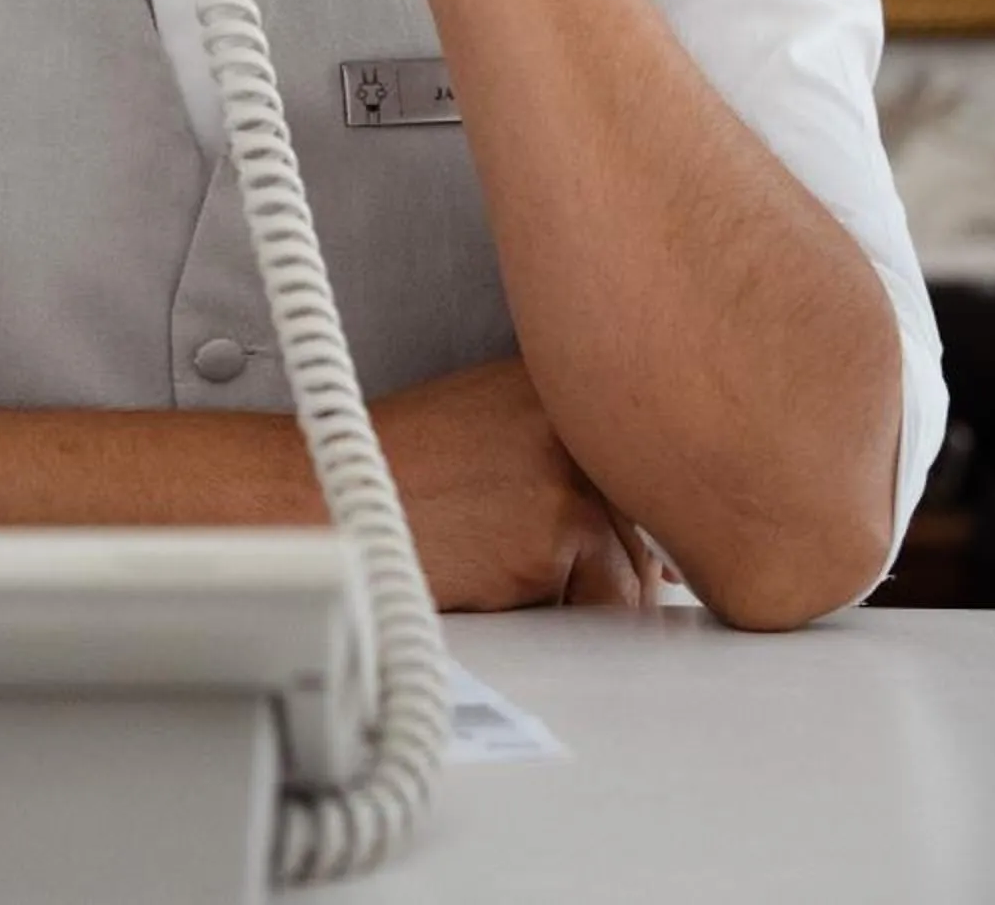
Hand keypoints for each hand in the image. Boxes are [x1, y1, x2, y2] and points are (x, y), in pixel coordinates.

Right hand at [373, 356, 660, 612]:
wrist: (328, 490)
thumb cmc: (399, 472)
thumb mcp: (495, 429)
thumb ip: (571, 458)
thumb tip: (666, 546)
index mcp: (563, 377)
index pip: (648, 467)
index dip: (633, 520)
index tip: (596, 535)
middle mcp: (578, 408)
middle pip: (649, 525)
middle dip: (606, 565)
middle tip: (521, 555)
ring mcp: (572, 464)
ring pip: (633, 572)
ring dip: (582, 595)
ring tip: (499, 563)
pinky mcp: (559, 528)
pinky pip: (602, 608)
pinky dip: (559, 618)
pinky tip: (495, 582)